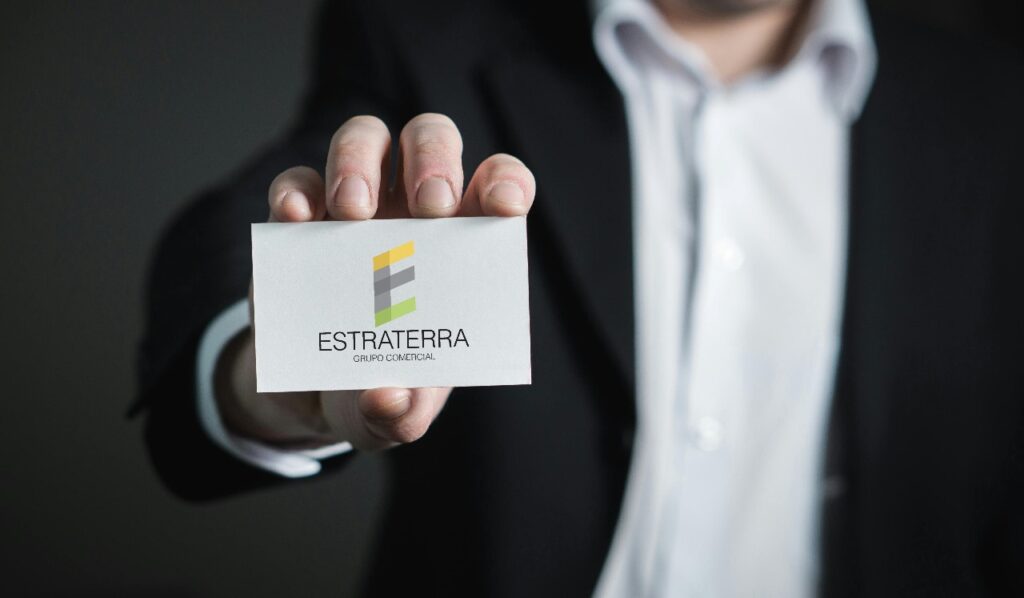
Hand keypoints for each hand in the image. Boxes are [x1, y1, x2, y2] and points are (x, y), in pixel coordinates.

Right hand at [214, 114, 535, 450]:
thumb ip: (401, 414)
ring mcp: (354, 209)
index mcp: (462, 247)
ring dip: (360, 162)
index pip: (498, 188)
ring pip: (365, 139)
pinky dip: (296, 191)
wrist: (314, 395)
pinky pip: (297, 182)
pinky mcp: (299, 221)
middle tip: (429, 209)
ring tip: (354, 213)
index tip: (504, 207)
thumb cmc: (378, 390)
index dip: (506, 183)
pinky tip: (297, 218)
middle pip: (430, 141)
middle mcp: (413, 213)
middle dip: (434, 161)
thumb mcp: (394, 415)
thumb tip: (390, 398)